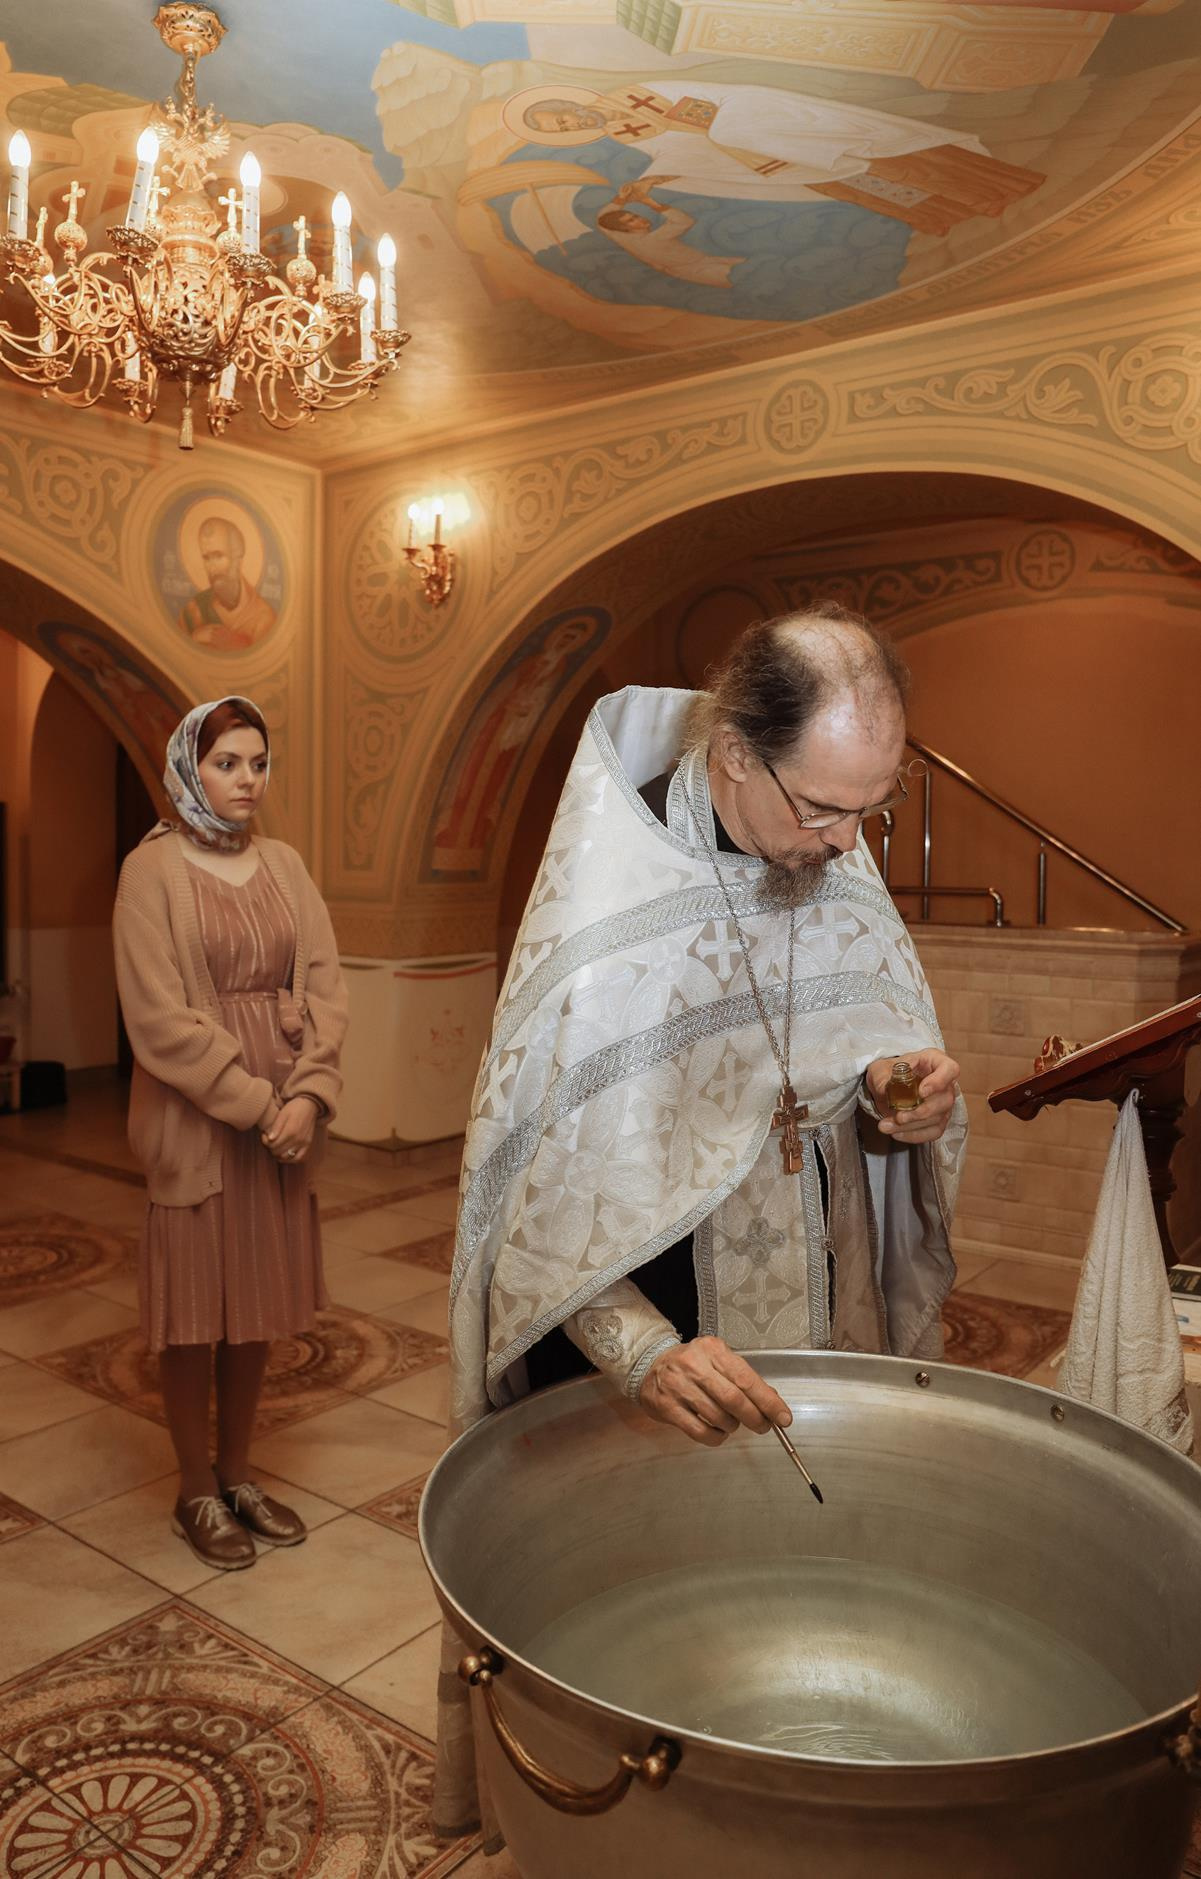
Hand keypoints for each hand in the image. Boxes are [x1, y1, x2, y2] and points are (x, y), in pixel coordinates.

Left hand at [262, 1097, 316, 1163]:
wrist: (309, 1105)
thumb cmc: (294, 1108)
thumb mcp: (282, 1114)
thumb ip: (276, 1127)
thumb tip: (269, 1139)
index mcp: (290, 1131)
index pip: (273, 1145)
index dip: (265, 1142)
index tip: (264, 1135)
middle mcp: (298, 1139)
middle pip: (278, 1152)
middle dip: (270, 1148)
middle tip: (269, 1140)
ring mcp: (304, 1143)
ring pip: (286, 1157)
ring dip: (278, 1154)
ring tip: (275, 1146)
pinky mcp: (308, 1144)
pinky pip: (298, 1158)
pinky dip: (290, 1159)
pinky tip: (284, 1155)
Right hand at [638, 1337, 791, 1447]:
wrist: (650, 1364)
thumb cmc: (691, 1364)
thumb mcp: (718, 1360)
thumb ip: (744, 1379)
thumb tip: (772, 1402)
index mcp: (712, 1350)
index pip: (747, 1379)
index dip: (768, 1402)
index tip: (783, 1417)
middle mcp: (694, 1365)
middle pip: (734, 1400)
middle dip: (755, 1418)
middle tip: (763, 1426)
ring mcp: (678, 1387)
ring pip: (719, 1417)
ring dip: (733, 1426)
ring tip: (732, 1422)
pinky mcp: (667, 1407)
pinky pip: (700, 1432)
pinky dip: (716, 1437)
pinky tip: (718, 1431)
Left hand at [865, 1048, 959, 1144]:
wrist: (886, 1086)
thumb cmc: (889, 1072)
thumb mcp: (880, 1069)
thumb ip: (882, 1078)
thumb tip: (885, 1091)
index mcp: (935, 1062)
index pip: (950, 1069)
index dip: (939, 1082)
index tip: (921, 1092)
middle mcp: (945, 1082)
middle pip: (944, 1100)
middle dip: (920, 1112)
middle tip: (898, 1117)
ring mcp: (944, 1103)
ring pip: (938, 1119)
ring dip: (911, 1126)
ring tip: (886, 1126)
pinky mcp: (938, 1120)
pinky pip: (933, 1132)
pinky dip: (915, 1135)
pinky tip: (896, 1133)